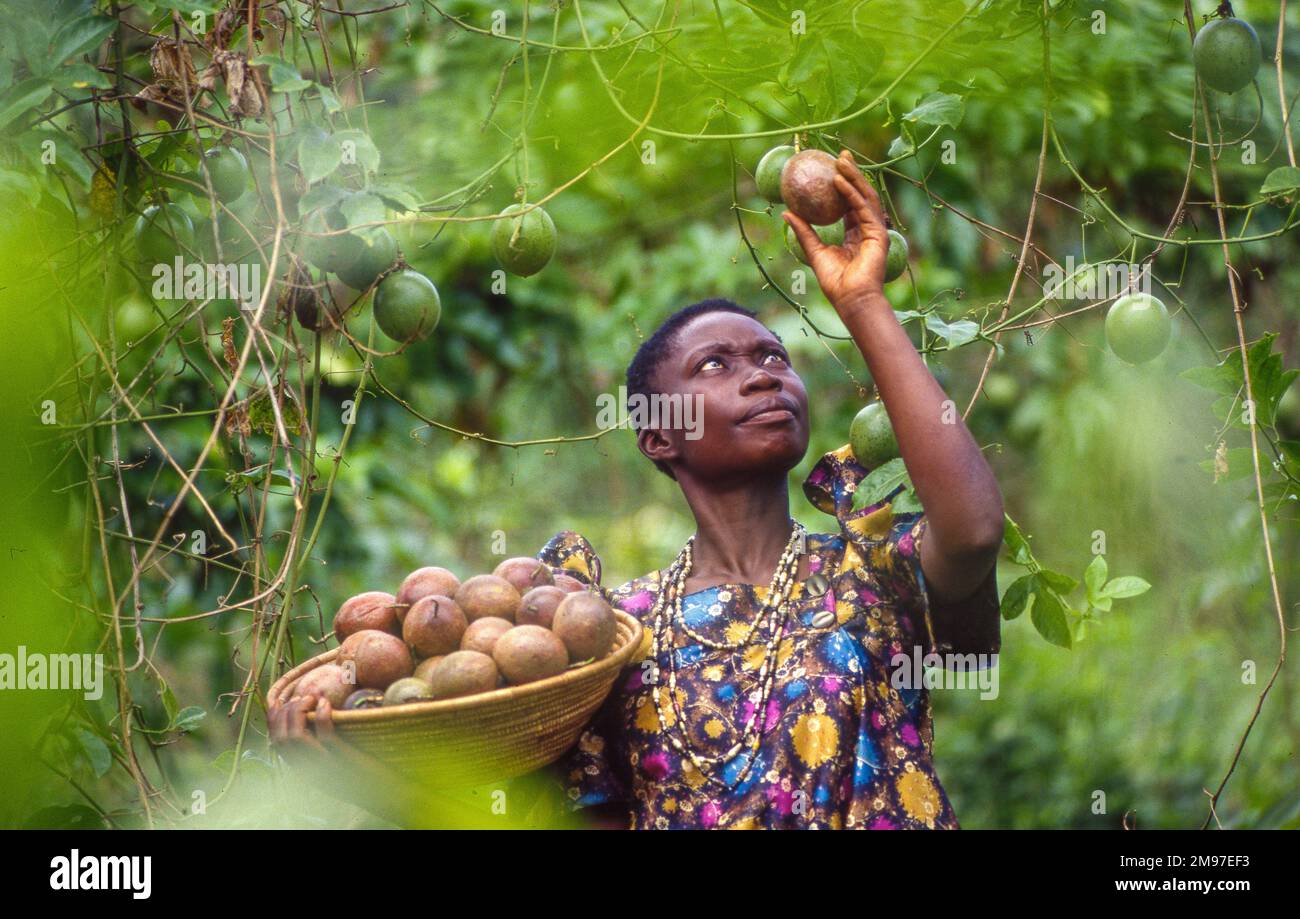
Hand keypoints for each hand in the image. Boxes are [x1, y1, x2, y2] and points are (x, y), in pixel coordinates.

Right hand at [267, 692, 507, 826]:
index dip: (273, 719)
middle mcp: (310, 771)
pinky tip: (327, 703)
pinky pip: (325, 737)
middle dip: (284, 712)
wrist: (392, 797)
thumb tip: (319, 716)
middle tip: (301, 696)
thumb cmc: (370, 774)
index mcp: (305, 771)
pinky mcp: (345, 761)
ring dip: (298, 712)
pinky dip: (322, 716)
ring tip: (312, 697)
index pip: (276, 744)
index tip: (283, 700)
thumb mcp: (340, 763)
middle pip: (280, 739)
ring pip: (294, 738)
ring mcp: (326, 767)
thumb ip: (325, 747)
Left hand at [781, 149, 891, 316]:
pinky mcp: (877, 234)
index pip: (849, 204)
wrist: (851, 300)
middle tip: (841, 155)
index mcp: (855, 234)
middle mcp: (867, 229)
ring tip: (841, 161)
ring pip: (865, 197)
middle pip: (860, 195)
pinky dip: (852, 194)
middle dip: (852, 173)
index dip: (843, 185)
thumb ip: (804, 231)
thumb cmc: (835, 282)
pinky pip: (864, 208)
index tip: (832, 168)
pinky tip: (840, 181)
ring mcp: (874, 231)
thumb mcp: (814, 251)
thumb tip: (786, 213)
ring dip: (854, 177)